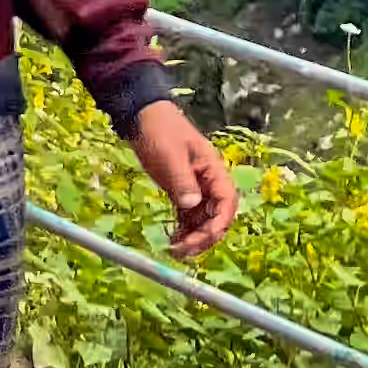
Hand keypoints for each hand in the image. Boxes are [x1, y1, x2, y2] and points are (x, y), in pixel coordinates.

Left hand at [130, 101, 239, 255]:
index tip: (203, 238)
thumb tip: (193, 205)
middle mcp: (209, 182)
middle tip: (183, 251)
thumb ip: (182, 180)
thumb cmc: (159, 130)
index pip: (226, 202)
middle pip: (216, 216)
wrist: (141, 115)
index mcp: (214, 170)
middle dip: (204, 236)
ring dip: (193, 237)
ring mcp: (196, 187)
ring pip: (202, 219)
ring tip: (175, 251)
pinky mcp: (181, 190)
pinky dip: (183, 229)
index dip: (218, 224)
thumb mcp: (170, 155)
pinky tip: (172, 240)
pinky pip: (188, 216)